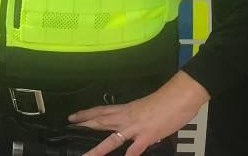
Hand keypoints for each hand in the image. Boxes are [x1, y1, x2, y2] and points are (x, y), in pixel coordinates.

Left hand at [68, 71, 209, 155]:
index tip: (72, 117)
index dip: (86, 114)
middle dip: (84, 126)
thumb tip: (135, 129)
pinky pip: (134, 149)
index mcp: (126, 109)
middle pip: (101, 122)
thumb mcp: (146, 108)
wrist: (179, 97)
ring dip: (98, 149)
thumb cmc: (166, 100)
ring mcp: (135, 128)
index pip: (101, 111)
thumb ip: (138, 118)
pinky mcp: (147, 137)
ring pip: (112, 140)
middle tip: (69, 128)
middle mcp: (127, 118)